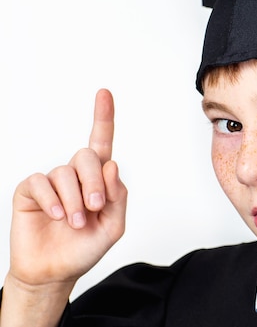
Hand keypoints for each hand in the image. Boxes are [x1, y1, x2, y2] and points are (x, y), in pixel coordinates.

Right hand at [7, 89, 126, 289]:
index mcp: (98, 180)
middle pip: (87, 156)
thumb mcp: (113, 226)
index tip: (104, 93)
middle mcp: (75, 175)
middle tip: (95, 207)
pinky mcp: (30, 191)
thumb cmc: (84, 248)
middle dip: (95, 182)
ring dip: (74, 200)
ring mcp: (52, 182)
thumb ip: (118, 196)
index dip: (103, 117)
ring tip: (75, 222)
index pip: (102, 144)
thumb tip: (112, 165)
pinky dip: (52, 200)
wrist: (55, 272)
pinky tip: (56, 216)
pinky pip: (41, 183)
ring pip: (65, 172)